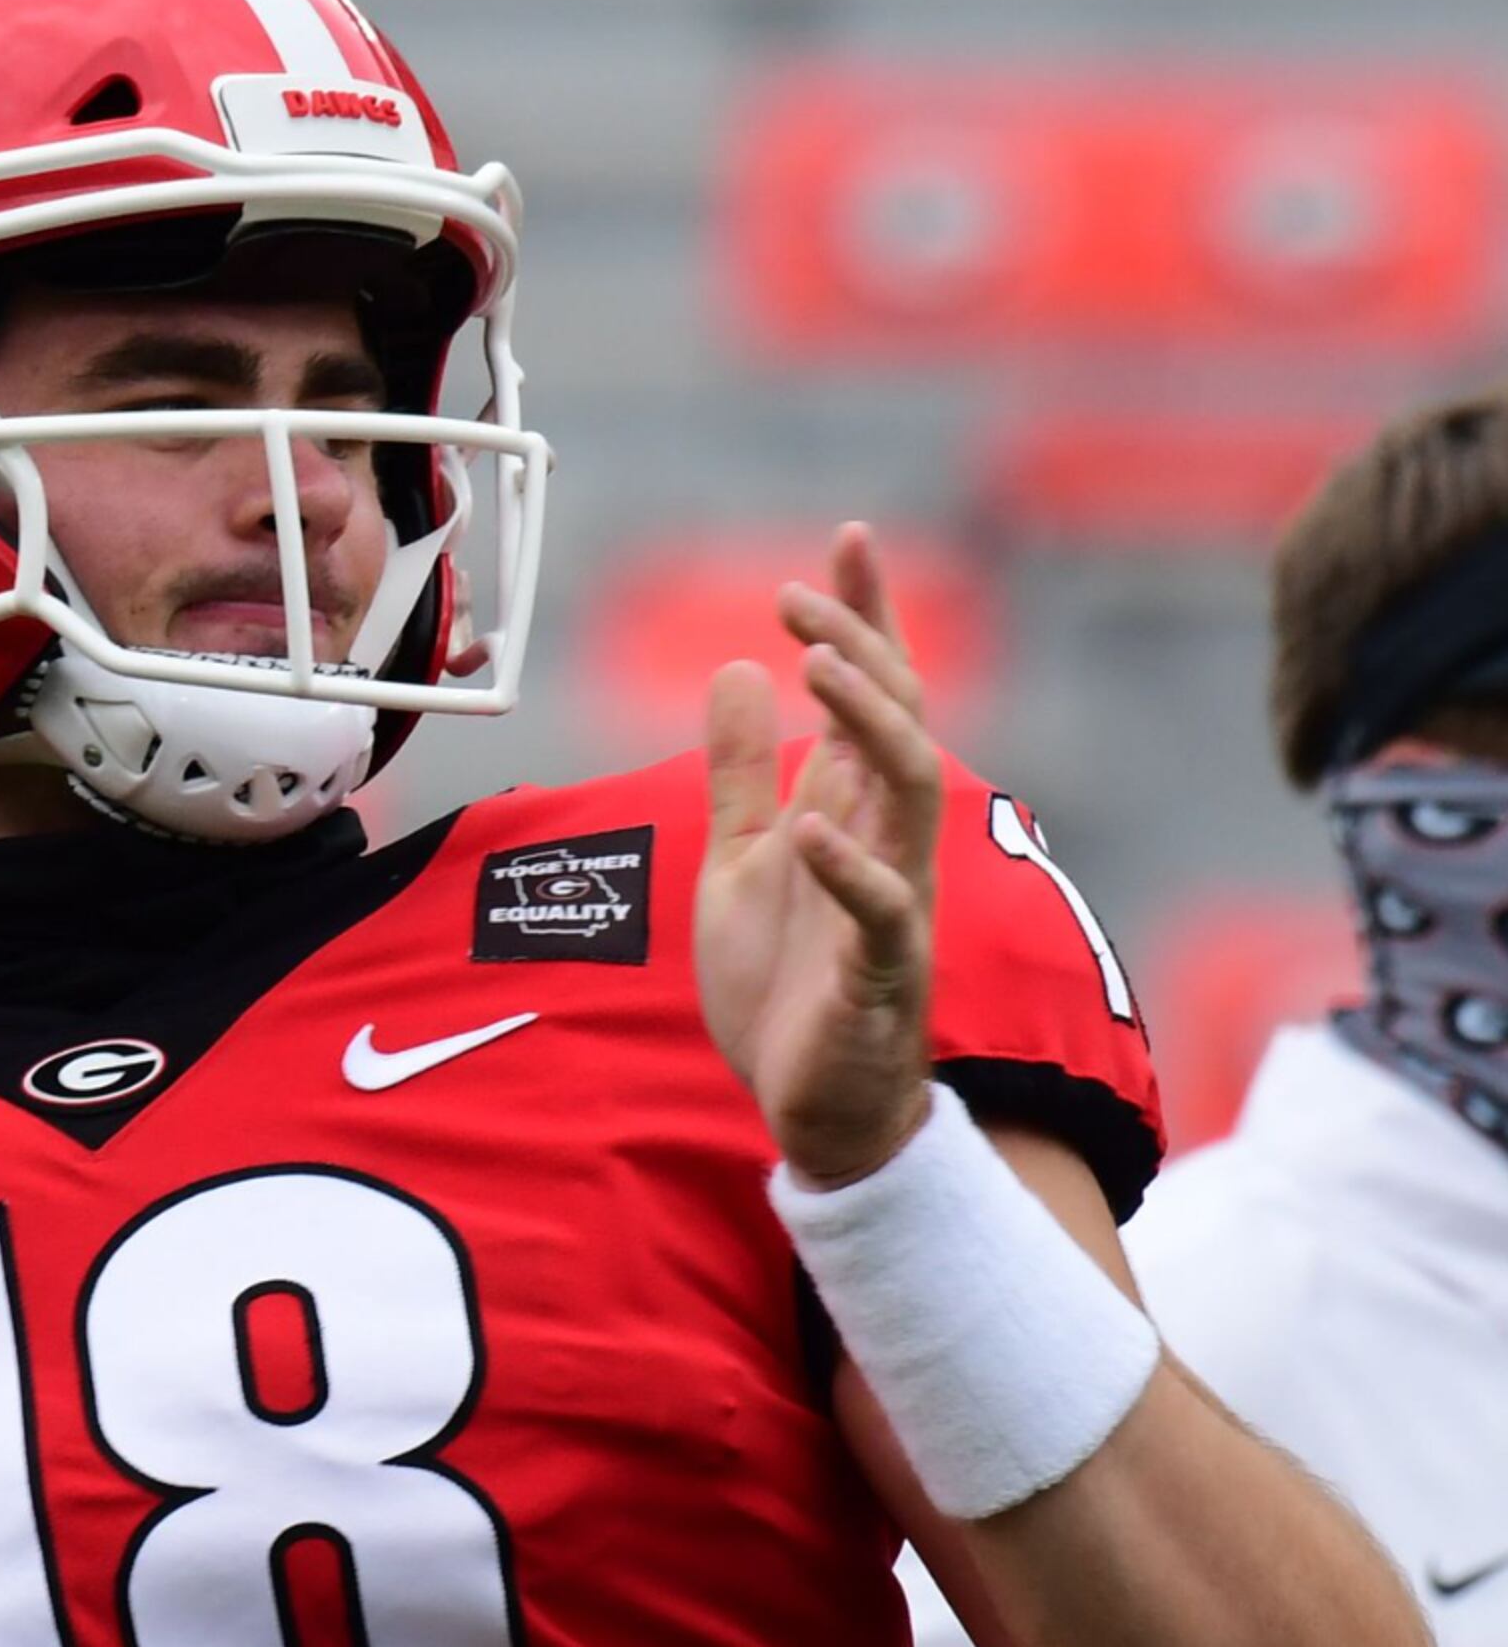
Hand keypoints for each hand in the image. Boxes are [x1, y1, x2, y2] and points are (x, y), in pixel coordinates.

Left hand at [694, 523, 945, 1188]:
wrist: (811, 1109)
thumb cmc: (786, 985)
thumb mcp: (739, 861)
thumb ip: (740, 773)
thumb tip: (736, 669)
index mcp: (855, 809)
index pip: (878, 693)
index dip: (867, 616)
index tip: (848, 537)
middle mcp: (888, 842)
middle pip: (899, 720)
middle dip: (859, 650)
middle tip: (797, 600)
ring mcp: (894, 904)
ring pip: (909, 792)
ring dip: (868, 726)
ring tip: (815, 670)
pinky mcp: (881, 974)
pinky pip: (882, 911)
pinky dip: (849, 865)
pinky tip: (810, 826)